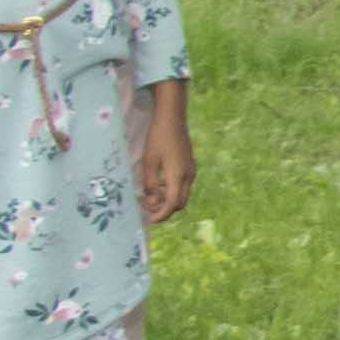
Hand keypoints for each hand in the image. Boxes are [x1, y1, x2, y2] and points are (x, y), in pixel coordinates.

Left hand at [136, 93, 194, 223]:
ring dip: (168, 200)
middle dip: (165, 210)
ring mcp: (191, 171)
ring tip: (151, 196)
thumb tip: (150, 201)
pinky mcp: (189, 165)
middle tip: (148, 208)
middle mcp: (188, 177)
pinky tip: (159, 184)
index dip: (161, 215)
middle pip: (180, 203)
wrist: (173, 119)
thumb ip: (150, 183)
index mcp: (178, 177)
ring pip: (182, 194)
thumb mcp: (149, 162)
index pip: (172, 204)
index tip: (149, 219)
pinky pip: (183, 185)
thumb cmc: (158, 138)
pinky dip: (172, 191)